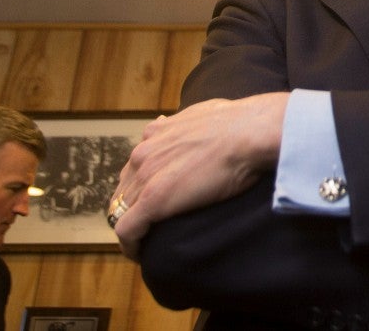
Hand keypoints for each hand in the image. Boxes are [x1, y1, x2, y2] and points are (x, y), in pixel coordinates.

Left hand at [110, 92, 288, 258]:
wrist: (248, 134)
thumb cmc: (239, 124)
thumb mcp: (207, 114)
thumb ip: (193, 121)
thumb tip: (197, 120)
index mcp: (156, 133)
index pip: (137, 164)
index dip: (142, 184)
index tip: (154, 198)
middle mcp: (144, 153)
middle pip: (124, 187)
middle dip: (131, 207)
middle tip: (150, 225)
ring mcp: (146, 177)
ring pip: (120, 209)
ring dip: (131, 226)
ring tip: (145, 243)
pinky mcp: (153, 200)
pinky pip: (127, 230)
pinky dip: (130, 245)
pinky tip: (140, 255)